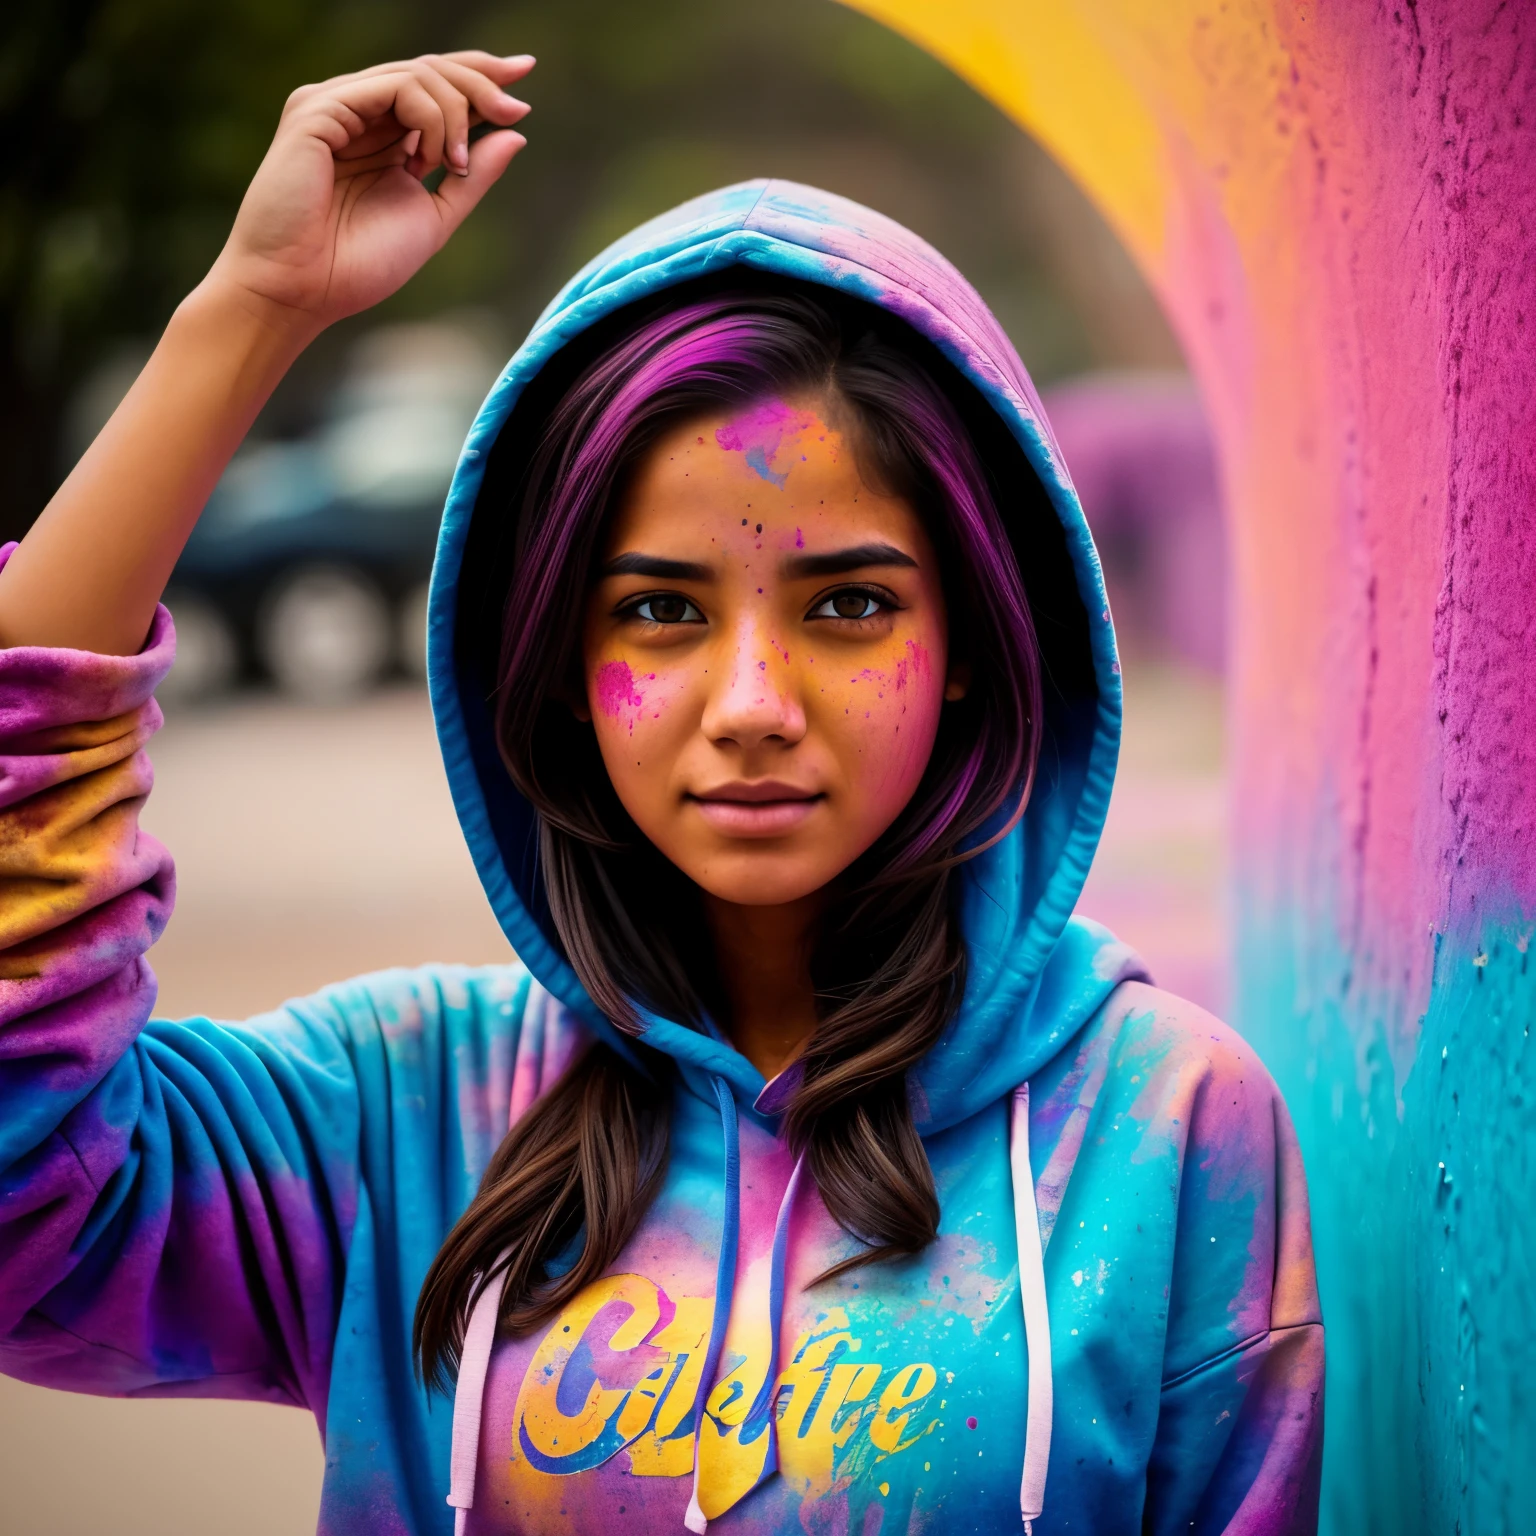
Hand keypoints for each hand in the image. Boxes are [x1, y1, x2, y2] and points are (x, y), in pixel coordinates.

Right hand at [207, 52, 532, 332]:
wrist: (303, 290)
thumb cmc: (357, 265)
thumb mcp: (434, 217)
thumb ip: (471, 177)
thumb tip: (515, 133)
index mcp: (382, 135)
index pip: (434, 87)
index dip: (480, 75)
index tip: (525, 76)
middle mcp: (358, 112)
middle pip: (430, 69)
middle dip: (481, 84)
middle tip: (514, 111)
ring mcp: (336, 106)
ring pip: (416, 73)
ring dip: (455, 112)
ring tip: (453, 165)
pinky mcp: (318, 110)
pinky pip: (393, 87)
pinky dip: (428, 117)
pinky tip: (432, 159)